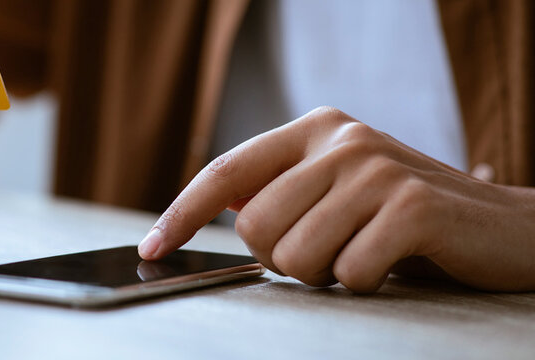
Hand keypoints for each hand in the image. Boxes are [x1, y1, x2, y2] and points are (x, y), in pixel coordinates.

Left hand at [138, 106, 534, 292]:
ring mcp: (377, 169)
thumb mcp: (337, 187)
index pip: (225, 172)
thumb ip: (281, 189)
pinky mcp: (412, 206)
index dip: (180, 213)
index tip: (152, 248)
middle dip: (283, 260)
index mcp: (314, 129)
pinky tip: (395, 262)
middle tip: (327, 253)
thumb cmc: (405, 215)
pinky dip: (366, 283)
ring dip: (326, 274)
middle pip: (254, 228)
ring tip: (363, 254)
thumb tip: (217, 206)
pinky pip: (349, 273)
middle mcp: (341, 139)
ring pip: (296, 257)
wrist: (504, 228)